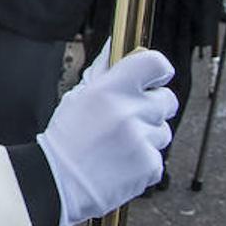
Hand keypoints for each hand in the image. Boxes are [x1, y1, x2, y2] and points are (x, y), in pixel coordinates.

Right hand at [36, 44, 177, 225]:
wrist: (57, 180)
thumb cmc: (66, 137)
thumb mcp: (79, 96)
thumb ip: (104, 70)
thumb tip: (117, 45)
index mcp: (110, 89)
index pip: (155, 63)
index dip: (159, 68)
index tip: (155, 76)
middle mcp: (129, 111)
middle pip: (167, 99)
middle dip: (152, 106)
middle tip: (130, 116)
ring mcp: (142, 140)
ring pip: (164, 131)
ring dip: (148, 135)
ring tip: (120, 143)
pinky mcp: (150, 166)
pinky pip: (159, 157)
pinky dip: (144, 159)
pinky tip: (122, 160)